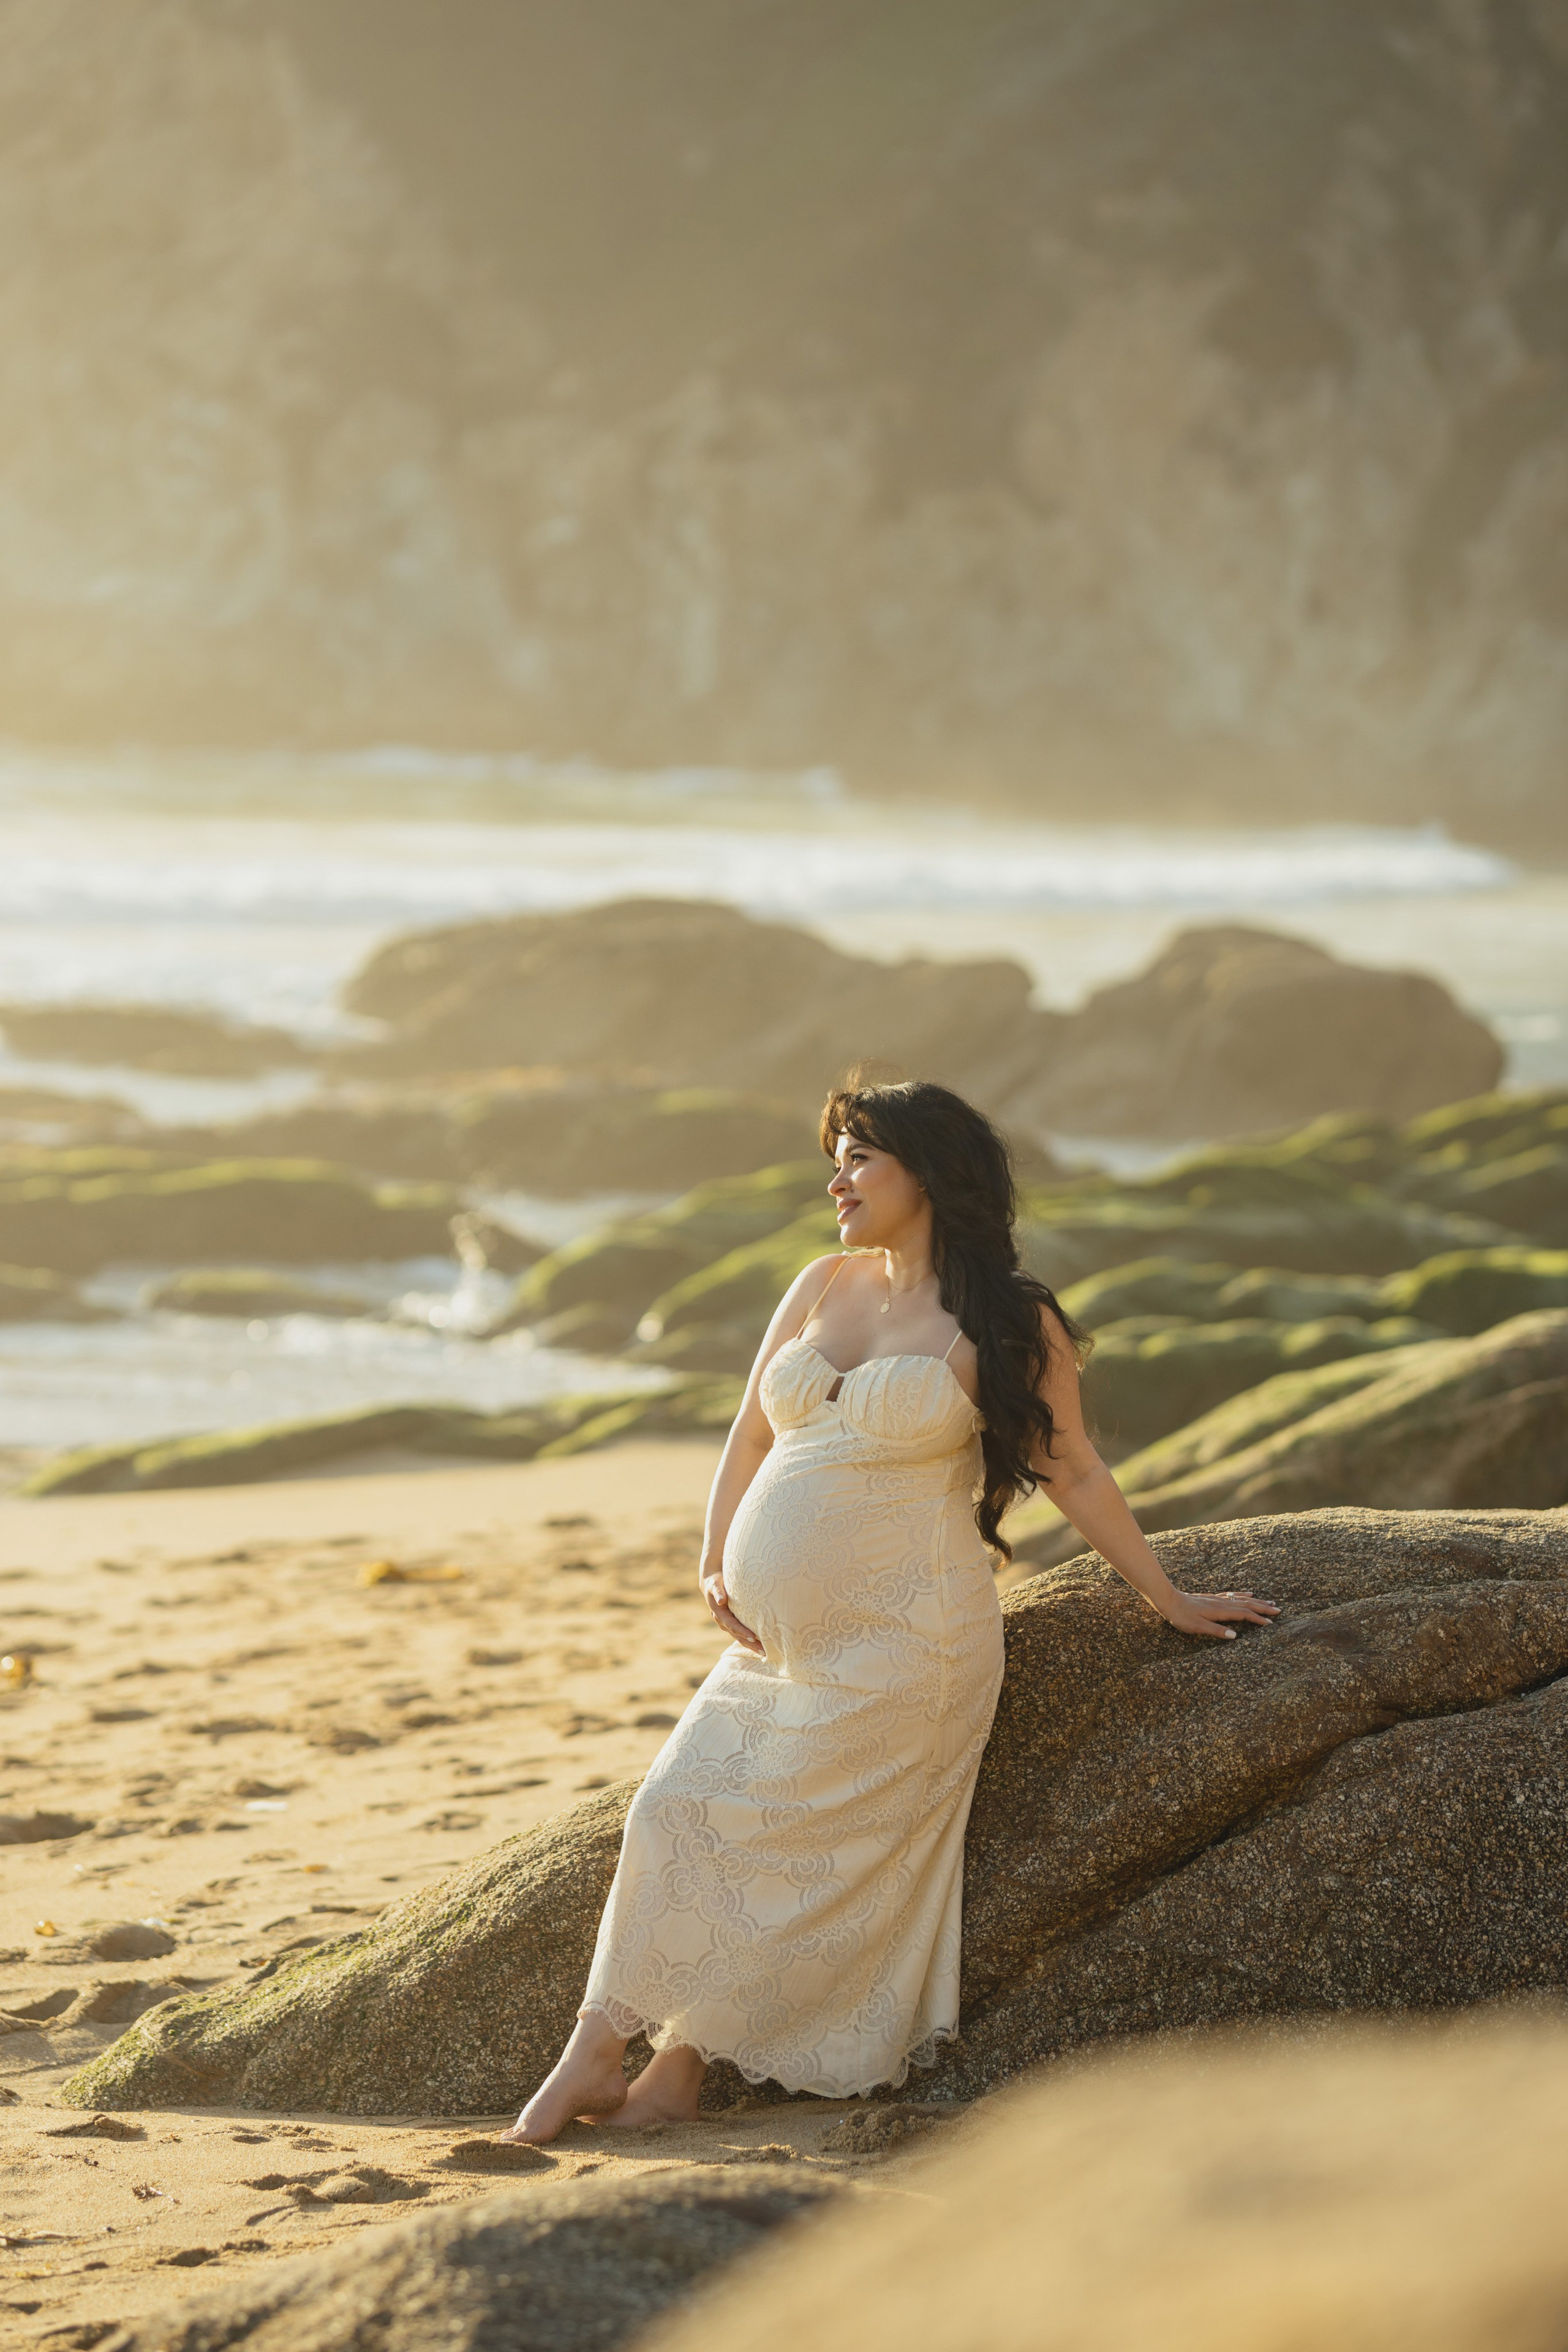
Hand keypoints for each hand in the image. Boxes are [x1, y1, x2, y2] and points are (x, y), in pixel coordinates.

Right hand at [701, 1570, 763, 1654]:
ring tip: (765, 1653)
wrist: (712, 1584)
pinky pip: (741, 1635)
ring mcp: (728, 1625)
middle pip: (738, 1636)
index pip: (732, 1626)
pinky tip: (760, 1646)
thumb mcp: (715, 1584)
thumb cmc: (715, 1582)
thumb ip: (718, 1591)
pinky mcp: (733, 1624)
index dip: (742, 1632)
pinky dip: (750, 1641)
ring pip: (740, 1638)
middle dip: (750, 1644)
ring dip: (751, 1646)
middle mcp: (723, 1622)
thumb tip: (721, 1601)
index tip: (754, 1637)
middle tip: (764, 1651)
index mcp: (719, 1615)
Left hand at [1161, 1588, 1279, 1640]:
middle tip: (1279, 1610)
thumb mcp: (1197, 1627)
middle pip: (1247, 1605)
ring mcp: (1218, 1599)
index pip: (1244, 1615)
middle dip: (1263, 1608)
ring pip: (1242, 1599)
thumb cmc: (1182, 1617)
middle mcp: (1222, 1603)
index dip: (1258, 1619)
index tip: (1271, 1624)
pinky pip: (1233, 1595)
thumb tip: (1235, 1636)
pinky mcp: (1213, 1598)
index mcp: (1220, 1611)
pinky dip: (1243, 1595)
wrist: (1169, 1600)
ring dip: (1257, 1601)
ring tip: (1270, 1602)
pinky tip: (1249, 1593)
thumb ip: (1216, 1631)